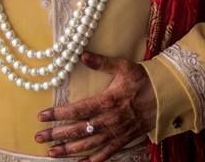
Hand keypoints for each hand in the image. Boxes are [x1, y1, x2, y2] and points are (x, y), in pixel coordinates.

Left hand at [34, 51, 156, 160]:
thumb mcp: (123, 66)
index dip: (58, 114)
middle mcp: (110, 120)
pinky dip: (91, 161)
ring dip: (69, 150)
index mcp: (108, 101)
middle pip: (79, 130)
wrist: (165, 97)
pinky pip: (105, 154)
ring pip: (89, 145)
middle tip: (39, 137)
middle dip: (57, 134)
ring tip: (51, 152)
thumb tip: (82, 54)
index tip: (42, 116)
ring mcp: (116, 133)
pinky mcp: (123, 141)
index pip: (78, 110)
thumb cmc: (142, 80)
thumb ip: (101, 62)